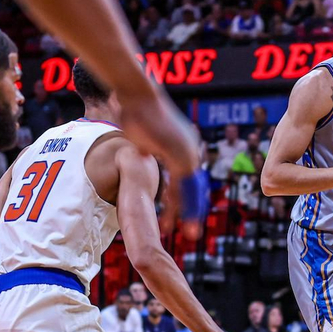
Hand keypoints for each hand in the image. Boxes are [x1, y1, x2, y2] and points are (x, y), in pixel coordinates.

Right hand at [118, 89, 204, 241]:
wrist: (138, 97)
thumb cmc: (136, 114)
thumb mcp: (144, 140)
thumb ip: (148, 152)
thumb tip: (144, 157)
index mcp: (185, 150)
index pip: (190, 182)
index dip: (187, 201)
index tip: (184, 218)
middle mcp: (191, 152)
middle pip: (195, 190)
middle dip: (193, 213)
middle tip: (192, 234)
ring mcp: (188, 153)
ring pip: (192, 191)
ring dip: (189, 214)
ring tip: (188, 234)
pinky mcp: (180, 155)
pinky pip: (182, 186)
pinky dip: (180, 205)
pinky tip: (175, 220)